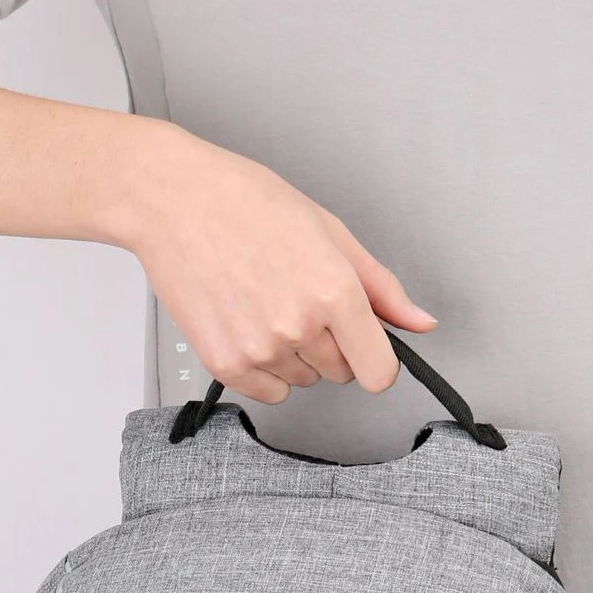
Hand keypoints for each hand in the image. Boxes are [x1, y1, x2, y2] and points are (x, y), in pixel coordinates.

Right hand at [124, 123, 437, 405]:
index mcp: (334, 291)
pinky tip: (245, 321)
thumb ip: (381, 287)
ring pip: (303, 381)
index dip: (374, 358)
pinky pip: (269, 392)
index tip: (362, 344)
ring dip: (293, 354)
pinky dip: (263, 368)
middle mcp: (300, 325)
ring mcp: (261, 349)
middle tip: (296, 296)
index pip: (380, 371)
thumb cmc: (245, 203)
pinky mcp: (226, 364)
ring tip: (263, 300)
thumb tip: (420, 324)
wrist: (172, 200)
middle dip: (330, 344)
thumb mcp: (329, 232)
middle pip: (341, 374)